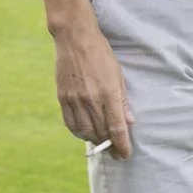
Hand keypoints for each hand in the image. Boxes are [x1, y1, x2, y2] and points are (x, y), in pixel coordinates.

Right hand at [54, 23, 134, 158]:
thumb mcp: (118, 73)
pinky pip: (71, 124)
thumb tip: (129, 122)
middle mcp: (91, 99)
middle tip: (115, 150)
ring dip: (95, 139)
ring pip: (86, 132)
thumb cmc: (100, 53)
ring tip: (100, 139)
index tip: (125, 155)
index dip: (122, 146)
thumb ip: (123, 100)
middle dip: (110, 145)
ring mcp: (75, 99)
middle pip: (102, 133)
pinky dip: (79, 132)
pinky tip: (84, 130)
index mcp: (108, 93)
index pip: (117, 129)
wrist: (74, 37)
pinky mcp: (63, 97)